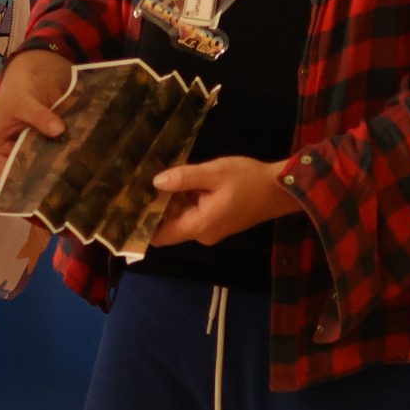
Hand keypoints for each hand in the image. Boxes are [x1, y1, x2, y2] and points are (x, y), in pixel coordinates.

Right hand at [0, 48, 72, 179]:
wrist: (36, 68)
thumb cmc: (18, 86)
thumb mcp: (23, 100)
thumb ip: (38, 116)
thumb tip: (59, 129)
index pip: (6, 177)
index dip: (21, 185)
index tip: (41, 188)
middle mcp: (15, 155)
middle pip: (29, 174)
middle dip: (46, 176)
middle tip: (64, 181)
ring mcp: (36, 150)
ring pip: (47, 165)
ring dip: (61, 165)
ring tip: (77, 172)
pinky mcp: (54, 143)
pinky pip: (61, 152)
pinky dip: (70, 153)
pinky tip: (84, 157)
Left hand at [148, 157, 304, 247]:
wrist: (282, 189)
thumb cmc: (249, 181)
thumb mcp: (214, 173)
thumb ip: (184, 178)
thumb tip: (155, 182)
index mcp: (199, 225)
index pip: (160, 236)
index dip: (142, 225)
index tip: (127, 207)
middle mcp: (202, 233)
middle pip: (168, 225)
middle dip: (154, 207)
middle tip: (135, 185)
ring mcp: (210, 229)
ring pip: (180, 217)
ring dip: (171, 201)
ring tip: (150, 178)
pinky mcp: (218, 220)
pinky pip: (193, 213)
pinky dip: (185, 200)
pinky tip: (178, 180)